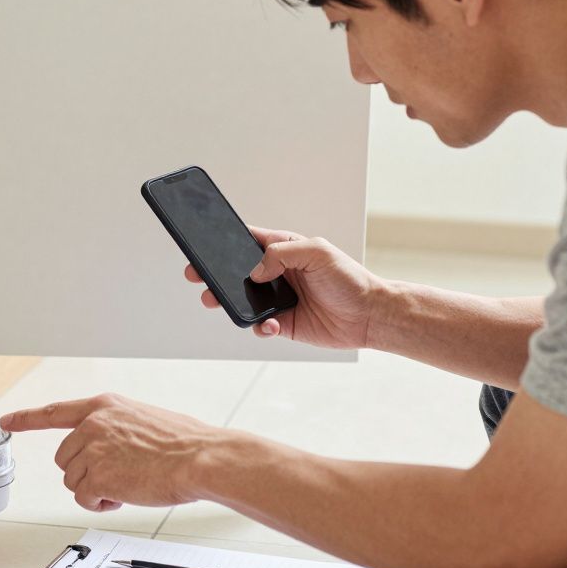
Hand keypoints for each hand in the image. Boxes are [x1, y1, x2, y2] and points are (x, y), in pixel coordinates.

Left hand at [0, 393, 224, 511]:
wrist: (199, 458)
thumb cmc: (182, 443)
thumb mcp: (143, 419)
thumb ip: (117, 429)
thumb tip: (109, 449)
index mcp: (104, 407)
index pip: (55, 411)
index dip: (27, 418)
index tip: (7, 421)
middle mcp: (93, 425)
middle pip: (65, 459)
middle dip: (86, 472)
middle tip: (119, 475)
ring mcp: (92, 450)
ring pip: (73, 481)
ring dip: (97, 489)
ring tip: (129, 483)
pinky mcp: (96, 476)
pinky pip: (84, 499)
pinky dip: (101, 503)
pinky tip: (124, 495)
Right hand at [186, 226, 383, 349]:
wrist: (369, 315)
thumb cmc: (349, 278)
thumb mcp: (317, 252)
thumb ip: (282, 254)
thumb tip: (255, 271)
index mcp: (284, 249)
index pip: (247, 241)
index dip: (224, 241)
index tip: (203, 244)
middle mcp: (277, 273)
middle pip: (236, 272)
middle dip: (214, 274)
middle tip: (197, 276)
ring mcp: (278, 299)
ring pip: (242, 300)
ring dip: (227, 302)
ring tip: (216, 301)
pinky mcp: (283, 323)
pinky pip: (259, 325)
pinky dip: (259, 327)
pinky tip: (271, 325)